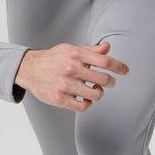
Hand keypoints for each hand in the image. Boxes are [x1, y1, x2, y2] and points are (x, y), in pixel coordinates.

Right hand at [14, 41, 128, 111]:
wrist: (29, 69)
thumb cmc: (53, 58)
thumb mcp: (71, 49)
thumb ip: (90, 50)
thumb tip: (108, 47)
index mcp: (75, 54)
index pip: (105, 61)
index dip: (119, 67)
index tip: (125, 71)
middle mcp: (71, 68)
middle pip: (103, 79)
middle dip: (110, 82)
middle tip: (109, 83)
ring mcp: (65, 85)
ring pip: (95, 95)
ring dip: (98, 93)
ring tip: (95, 90)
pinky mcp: (59, 98)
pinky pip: (83, 106)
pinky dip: (87, 104)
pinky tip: (84, 98)